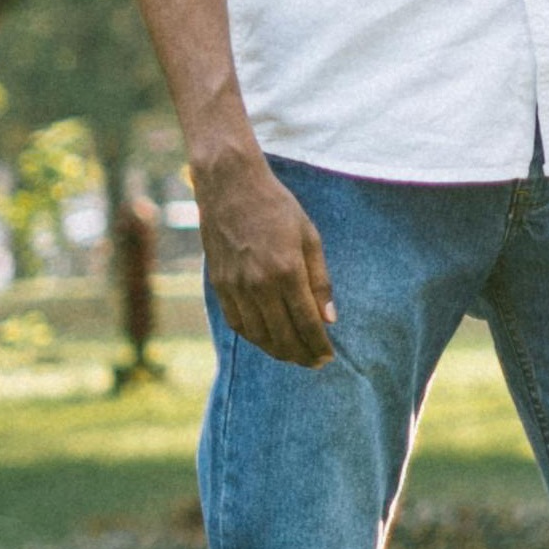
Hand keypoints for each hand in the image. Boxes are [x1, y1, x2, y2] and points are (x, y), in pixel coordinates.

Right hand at [195, 156, 337, 368]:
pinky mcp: (219, 285)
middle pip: (283, 336)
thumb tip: (329, 319)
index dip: (319, 345)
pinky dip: (254, 338)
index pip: (307, 323)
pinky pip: (237, 324)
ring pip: (259, 336)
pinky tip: (267, 340)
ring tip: (294, 355)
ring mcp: (235, 287)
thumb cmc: (276, 207)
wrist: (230, 186)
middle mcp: (259, 284)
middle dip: (302, 355)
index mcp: (287, 271)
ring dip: (278, 351)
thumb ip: (320, 281)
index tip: (327, 356)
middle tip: (314, 362)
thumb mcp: (309, 237)